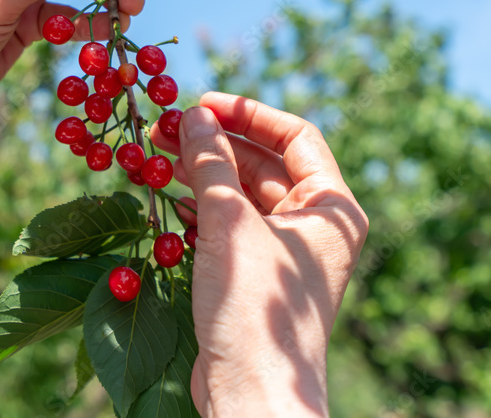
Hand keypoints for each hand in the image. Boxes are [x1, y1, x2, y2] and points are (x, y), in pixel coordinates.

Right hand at [151, 92, 367, 416]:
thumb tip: (193, 114)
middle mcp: (315, 227)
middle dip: (216, 144)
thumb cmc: (254, 305)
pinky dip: (203, 208)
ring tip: (158, 153)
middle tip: (167, 126)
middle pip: (264, 164)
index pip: (296, 137)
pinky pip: (232, 226)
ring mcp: (286, 253)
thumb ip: (210, 163)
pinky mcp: (257, 276)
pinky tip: (170, 195)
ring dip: (204, 173)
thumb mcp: (229, 223)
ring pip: (243, 195)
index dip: (249, 114)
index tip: (202, 102)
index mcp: (332, 209)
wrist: (252, 393)